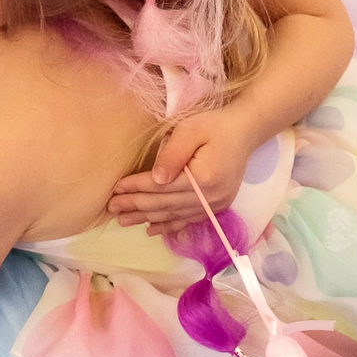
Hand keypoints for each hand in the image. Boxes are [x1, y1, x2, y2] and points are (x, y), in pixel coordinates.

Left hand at [109, 108, 256, 229]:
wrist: (246, 132)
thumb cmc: (215, 125)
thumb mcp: (191, 130)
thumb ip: (172, 154)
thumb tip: (156, 179)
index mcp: (204, 177)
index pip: (162, 186)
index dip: (136, 188)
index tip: (115, 190)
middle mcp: (211, 196)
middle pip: (166, 204)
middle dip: (136, 206)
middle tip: (111, 208)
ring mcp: (216, 204)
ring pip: (175, 215)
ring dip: (147, 219)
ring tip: (124, 221)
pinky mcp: (218, 206)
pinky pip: (189, 219)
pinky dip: (169, 226)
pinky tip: (152, 230)